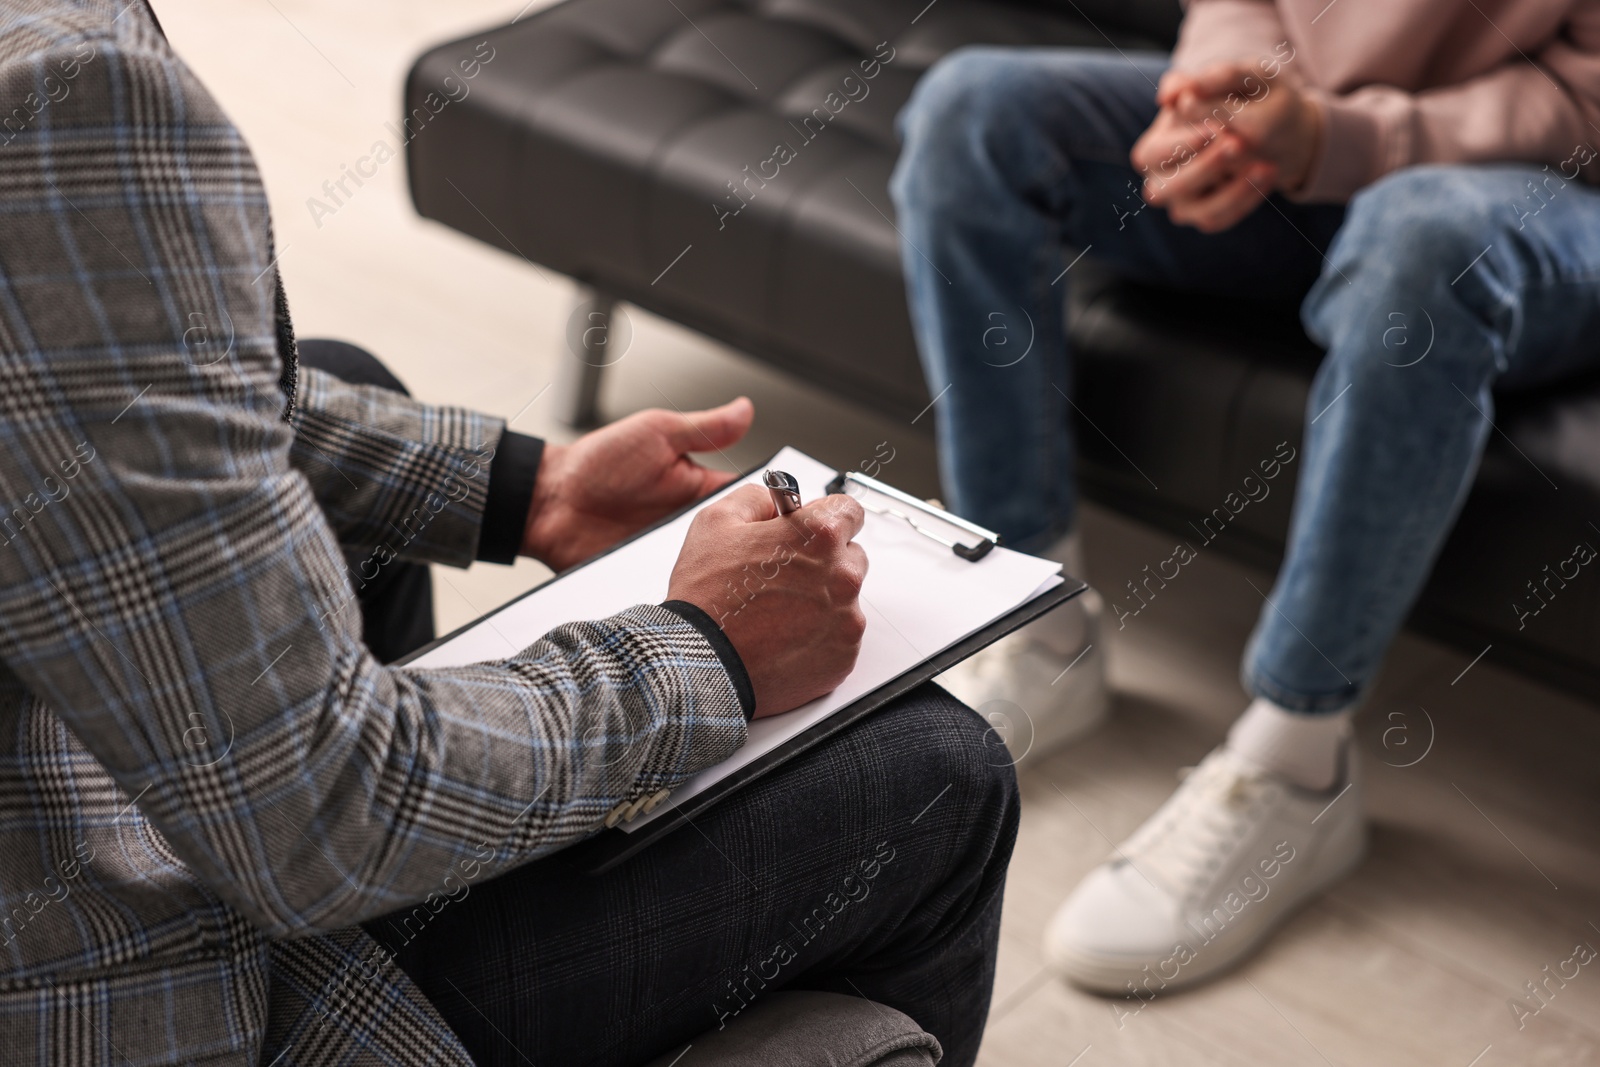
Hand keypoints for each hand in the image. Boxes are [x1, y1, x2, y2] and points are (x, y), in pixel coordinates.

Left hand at [521, 398, 753, 570]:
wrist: (550, 502)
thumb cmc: (598, 464)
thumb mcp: (657, 434)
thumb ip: (705, 429)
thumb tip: (746, 409)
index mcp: (700, 488)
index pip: (749, 500)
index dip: (768, 507)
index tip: (782, 512)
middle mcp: (691, 523)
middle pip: (737, 540)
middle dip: (748, 545)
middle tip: (752, 545)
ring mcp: (672, 552)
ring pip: (714, 569)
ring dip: (720, 570)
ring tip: (727, 569)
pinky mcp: (652, 576)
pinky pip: (680, 588)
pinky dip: (690, 589)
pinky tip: (696, 588)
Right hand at [667, 485, 867, 716]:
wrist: (701, 661)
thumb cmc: (707, 598)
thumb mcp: (716, 521)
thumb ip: (756, 498)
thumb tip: (774, 502)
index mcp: (819, 535)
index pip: (850, 511)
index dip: (825, 517)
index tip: (811, 530)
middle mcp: (842, 575)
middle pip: (851, 555)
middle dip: (824, 561)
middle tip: (785, 576)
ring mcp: (846, 619)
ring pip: (846, 599)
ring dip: (823, 600)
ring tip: (780, 611)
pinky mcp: (843, 655)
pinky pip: (840, 637)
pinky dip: (820, 636)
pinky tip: (785, 636)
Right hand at [1130, 63, 1321, 232]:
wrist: (1276, 125)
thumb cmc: (1246, 97)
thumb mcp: (1237, 79)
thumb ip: (1206, 80)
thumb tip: (1172, 92)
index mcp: (1155, 146)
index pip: (1151, 154)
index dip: (1180, 144)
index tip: (1215, 128)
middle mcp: (1161, 179)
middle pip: (1162, 190)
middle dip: (1202, 169)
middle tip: (1237, 144)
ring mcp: (1183, 203)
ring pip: (1193, 211)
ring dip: (1229, 191)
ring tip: (1265, 165)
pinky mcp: (1207, 217)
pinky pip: (1220, 219)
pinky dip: (1247, 198)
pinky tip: (1268, 173)